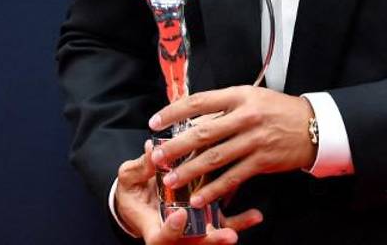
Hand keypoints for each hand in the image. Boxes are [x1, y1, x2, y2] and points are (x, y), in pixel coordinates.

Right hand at [115, 140, 262, 243]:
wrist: (139, 201)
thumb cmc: (133, 190)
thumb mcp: (130, 178)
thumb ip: (141, 168)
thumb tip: (152, 150)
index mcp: (151, 227)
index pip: (160, 238)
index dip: (170, 230)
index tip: (179, 215)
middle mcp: (174, 233)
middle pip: (192, 244)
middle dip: (211, 240)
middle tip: (228, 235)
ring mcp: (191, 228)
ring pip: (210, 237)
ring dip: (227, 232)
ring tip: (245, 225)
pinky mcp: (204, 221)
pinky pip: (223, 225)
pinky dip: (240, 222)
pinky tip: (255, 216)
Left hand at [149, 86, 317, 208]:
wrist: (312, 127)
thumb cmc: (278, 111)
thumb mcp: (252, 98)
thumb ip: (225, 107)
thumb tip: (192, 120)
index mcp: (239, 95)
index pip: (199, 101)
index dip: (174, 112)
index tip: (156, 122)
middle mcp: (245, 116)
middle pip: (203, 133)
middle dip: (176, 147)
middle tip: (157, 157)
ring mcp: (254, 140)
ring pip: (215, 157)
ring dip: (190, 170)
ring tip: (172, 179)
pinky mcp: (262, 160)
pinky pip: (233, 177)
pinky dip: (215, 189)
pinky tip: (200, 196)